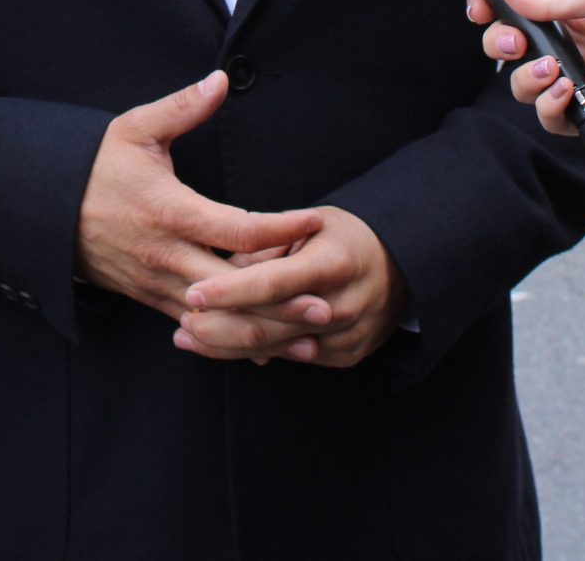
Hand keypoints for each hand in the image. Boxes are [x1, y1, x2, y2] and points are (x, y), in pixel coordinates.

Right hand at [74, 71, 325, 321]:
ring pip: (218, 318)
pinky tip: (266, 345)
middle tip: (328, 301)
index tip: (317, 220)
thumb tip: (221, 79)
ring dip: (263, 328)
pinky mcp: (149, 299)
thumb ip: (182, 107)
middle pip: (235, 287)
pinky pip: (197, 326)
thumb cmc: (93, 165)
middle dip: (282, 298)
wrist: (40, 209)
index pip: (239, 228)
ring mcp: (157, 283)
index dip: (282, 227)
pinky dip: (232, 337)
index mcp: (170, 211)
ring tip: (309, 336)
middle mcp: (167, 255)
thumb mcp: (134, 129)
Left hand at [171, 206, 408, 367]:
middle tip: (182, 323)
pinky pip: (293, 358)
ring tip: (187, 336)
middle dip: (219, 328)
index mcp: (334, 263)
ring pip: (276, 350)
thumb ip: (264, 247)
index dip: (229, 291)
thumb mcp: (309, 225)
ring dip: (227, 345)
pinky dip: (256, 352)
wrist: (402, 264)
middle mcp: (343, 305)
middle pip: (270, 326)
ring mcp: (347, 336)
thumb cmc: (344, 236)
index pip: (273, 284)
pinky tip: (223, 345)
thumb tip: (217, 270)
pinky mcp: (346, 356)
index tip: (192, 294)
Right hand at [468, 0, 584, 136]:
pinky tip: (569, 92)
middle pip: (515, 45)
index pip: (522, 0)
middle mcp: (576, 38)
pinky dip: (550, 106)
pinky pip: (553, 117)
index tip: (479, 9)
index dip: (495, 5)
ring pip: (527, 83)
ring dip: (526, 78)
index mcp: (577, 1)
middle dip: (500, 44)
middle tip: (509, 43)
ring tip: (552, 71)